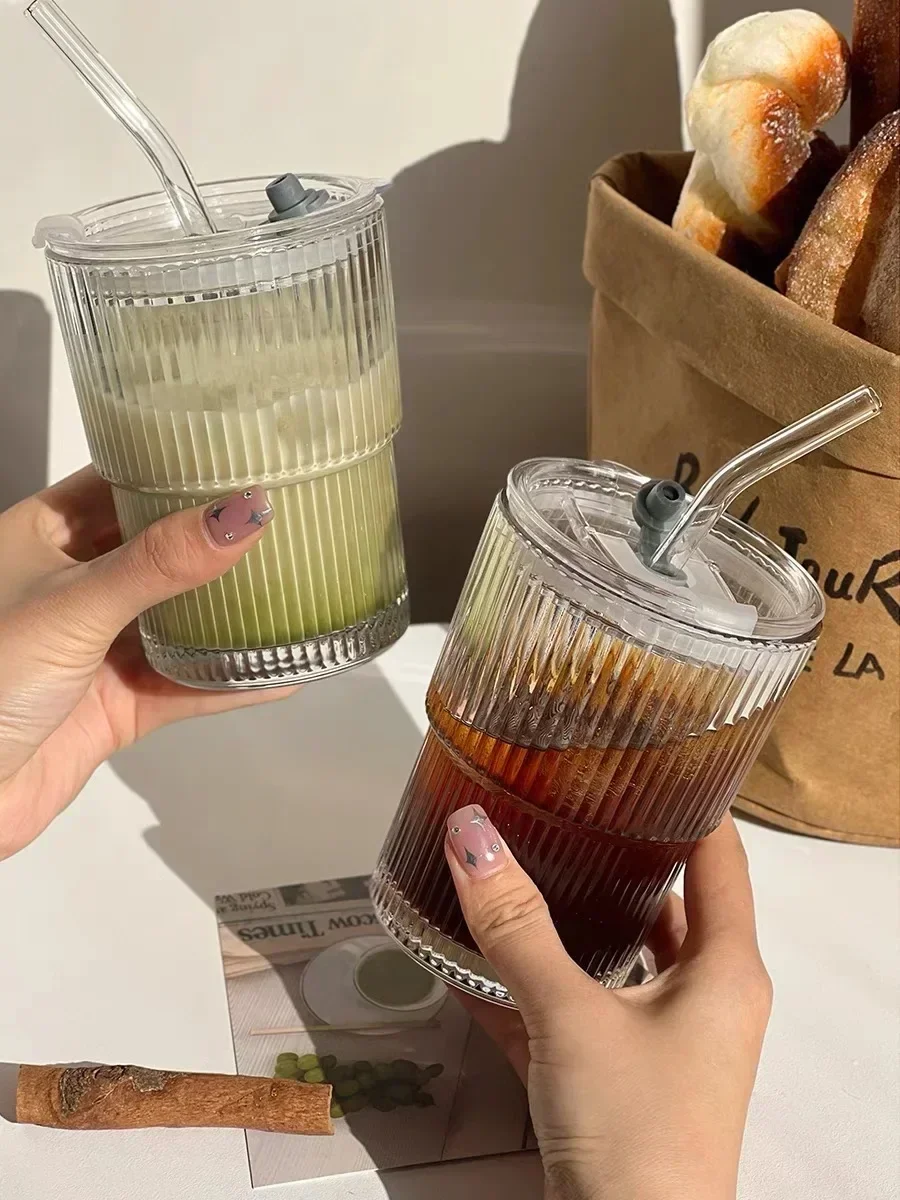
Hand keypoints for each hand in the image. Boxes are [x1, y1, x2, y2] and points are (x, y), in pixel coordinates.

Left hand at [0, 467, 287, 859]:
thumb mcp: (73, 604)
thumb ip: (159, 563)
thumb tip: (237, 515)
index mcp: (45, 535)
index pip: (121, 482)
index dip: (178, 468)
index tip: (242, 457)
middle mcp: (75, 585)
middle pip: (162, 550)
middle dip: (219, 541)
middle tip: (286, 520)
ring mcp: (98, 646)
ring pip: (181, 620)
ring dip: (234, 614)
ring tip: (298, 591)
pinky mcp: (117, 704)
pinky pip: (187, 685)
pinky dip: (233, 681)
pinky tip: (280, 673)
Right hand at [445, 812, 771, 1199]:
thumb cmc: (634, 1129)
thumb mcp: (571, 1016)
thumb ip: (517, 926)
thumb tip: (470, 832)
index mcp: (725, 967)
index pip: (719, 854)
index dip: (688, 798)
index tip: (641, 751)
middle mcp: (705, 995)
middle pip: (666, 901)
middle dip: (614, 852)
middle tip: (558, 798)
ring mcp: (663, 1040)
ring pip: (617, 956)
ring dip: (570, 918)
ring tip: (518, 859)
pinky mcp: (620, 1078)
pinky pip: (578, 1010)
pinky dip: (535, 983)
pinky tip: (475, 955)